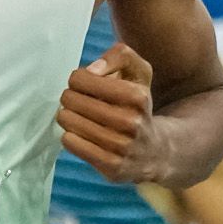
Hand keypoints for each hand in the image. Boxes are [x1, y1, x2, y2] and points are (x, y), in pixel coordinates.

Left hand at [59, 43, 164, 182]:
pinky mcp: (111, 166)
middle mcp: (131, 122)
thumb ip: (119, 57)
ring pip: (69, 122)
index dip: (77, 79)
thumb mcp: (138, 73)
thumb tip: (92, 70)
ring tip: (75, 116)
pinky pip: (71, 143)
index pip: (82, 79)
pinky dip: (69, 136)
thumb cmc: (138, 106)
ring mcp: (121, 146)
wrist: (156, 151)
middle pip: (72, 99)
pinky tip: (78, 134)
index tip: (82, 84)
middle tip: (75, 101)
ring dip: (67, 116)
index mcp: (137, 96)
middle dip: (69, 97)